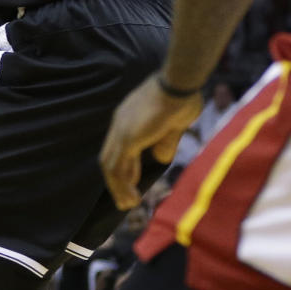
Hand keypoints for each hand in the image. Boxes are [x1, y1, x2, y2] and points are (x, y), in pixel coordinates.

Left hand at [99, 74, 203, 209]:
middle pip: (110, 158)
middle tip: (124, 201)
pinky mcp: (128, 137)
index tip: (131, 183)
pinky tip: (131, 196)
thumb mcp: (174, 126)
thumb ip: (165, 142)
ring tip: (127, 204)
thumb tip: (159, 158)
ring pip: (111, 164)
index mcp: (128, 119)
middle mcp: (120, 124)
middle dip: (116, 181)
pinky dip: (122, 183)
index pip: (118, 148)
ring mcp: (122, 130)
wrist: (179, 85)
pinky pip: (119, 166)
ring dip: (117, 187)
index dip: (123, 167)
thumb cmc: (181, 99)